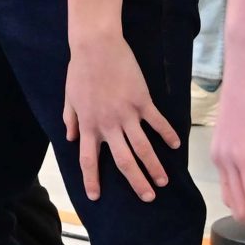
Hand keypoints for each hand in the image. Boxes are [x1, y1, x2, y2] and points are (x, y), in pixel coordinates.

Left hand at [64, 32, 180, 202]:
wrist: (96, 46)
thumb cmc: (80, 70)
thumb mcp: (69, 98)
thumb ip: (70, 120)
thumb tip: (69, 138)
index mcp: (88, 126)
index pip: (88, 160)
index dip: (92, 180)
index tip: (95, 197)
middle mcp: (108, 125)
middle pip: (123, 161)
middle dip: (136, 182)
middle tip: (147, 198)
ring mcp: (126, 114)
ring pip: (143, 148)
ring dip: (154, 167)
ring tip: (163, 181)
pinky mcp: (142, 101)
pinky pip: (157, 123)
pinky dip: (167, 135)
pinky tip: (175, 145)